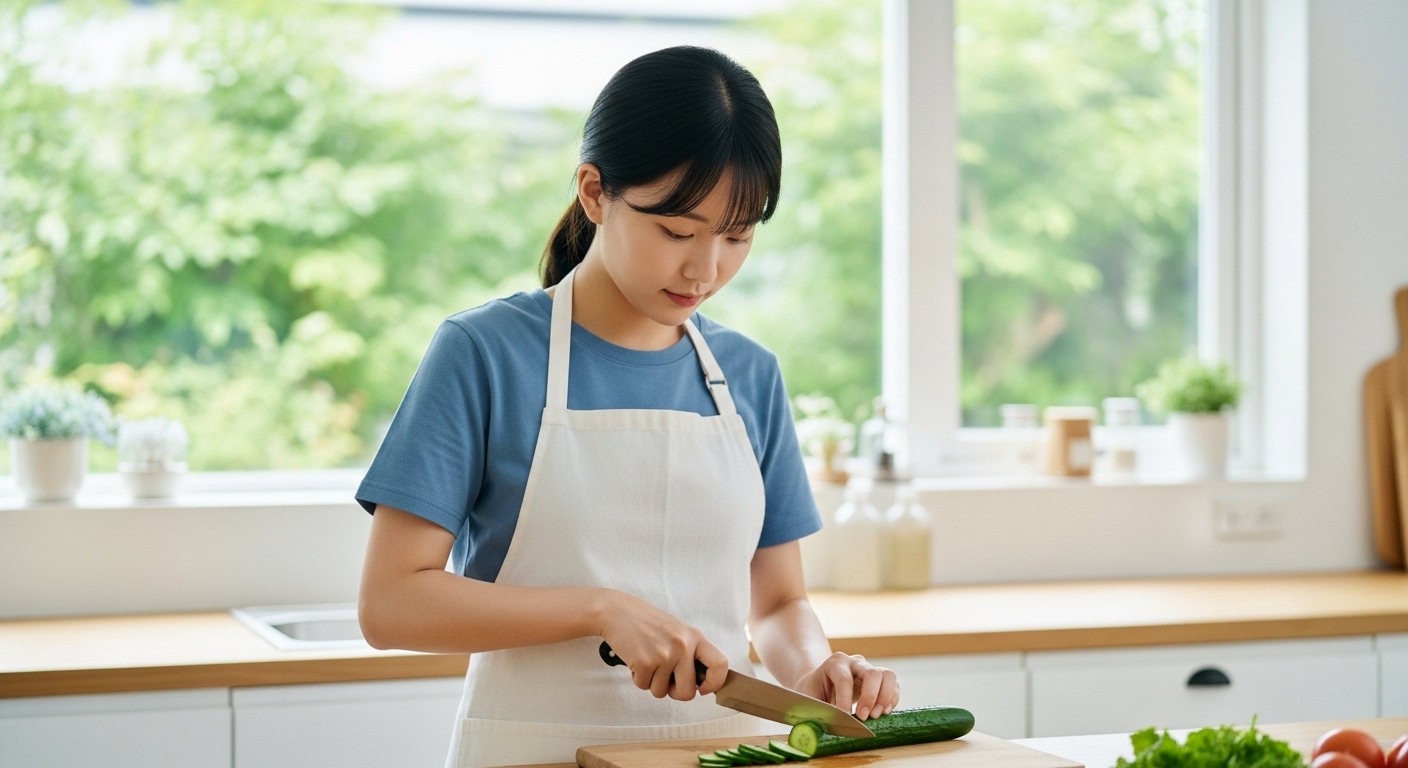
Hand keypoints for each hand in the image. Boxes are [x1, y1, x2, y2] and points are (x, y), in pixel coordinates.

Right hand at [595, 590, 728, 701]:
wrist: (617, 611)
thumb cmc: (646, 622)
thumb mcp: (677, 631)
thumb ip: (690, 653)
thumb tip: (699, 684)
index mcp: (694, 637)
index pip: (720, 665)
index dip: (714, 683)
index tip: (702, 689)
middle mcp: (683, 646)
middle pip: (688, 692)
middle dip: (674, 692)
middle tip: (664, 679)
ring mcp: (664, 654)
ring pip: (662, 692)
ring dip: (652, 682)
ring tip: (646, 660)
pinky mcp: (644, 662)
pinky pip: (644, 686)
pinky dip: (638, 678)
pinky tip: (635, 659)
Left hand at [794, 652, 898, 720]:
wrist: (821, 682)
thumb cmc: (813, 691)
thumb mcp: (808, 697)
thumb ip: (815, 709)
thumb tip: (824, 724)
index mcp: (835, 663)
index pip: (844, 678)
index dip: (844, 698)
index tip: (844, 716)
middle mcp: (854, 662)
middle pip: (872, 673)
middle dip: (870, 697)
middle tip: (864, 717)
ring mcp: (869, 669)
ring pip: (888, 675)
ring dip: (885, 697)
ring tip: (876, 715)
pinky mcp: (880, 679)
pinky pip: (894, 685)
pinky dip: (892, 700)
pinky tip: (884, 712)